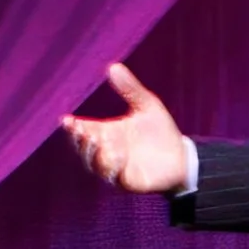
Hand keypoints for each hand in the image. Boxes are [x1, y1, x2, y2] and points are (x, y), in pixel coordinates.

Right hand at [61, 62, 193, 193]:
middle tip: (83, 131)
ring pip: (96, 166)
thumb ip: (130, 88)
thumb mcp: (146, 105)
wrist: (182, 156)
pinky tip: (117, 156)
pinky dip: (114, 168)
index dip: (72, 127)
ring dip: (95, 155)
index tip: (67, 120)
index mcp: (107, 132)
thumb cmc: (161, 131)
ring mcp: (117, 168)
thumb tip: (113, 66)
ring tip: (100, 141)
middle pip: (84, 150)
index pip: (83, 130)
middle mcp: (107, 151)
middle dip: (80, 142)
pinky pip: (116, 178)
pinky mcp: (130, 182)